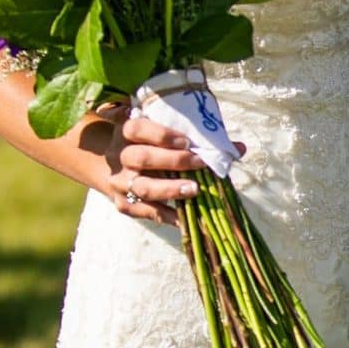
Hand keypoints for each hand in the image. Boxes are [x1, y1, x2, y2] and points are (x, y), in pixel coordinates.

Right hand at [100, 104, 200, 221]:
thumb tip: (239, 148)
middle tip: (199, 163)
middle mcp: (120, 156)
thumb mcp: (159, 133)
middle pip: (141, 158)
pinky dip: (168, 216)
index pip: (137, 129)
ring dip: (170, 189)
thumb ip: (197, 138)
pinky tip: (187, 218)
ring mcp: (120, 182)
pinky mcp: (123, 204)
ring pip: (143, 187)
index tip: (187, 141)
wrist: (109, 167)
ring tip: (195, 190)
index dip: (161, 135)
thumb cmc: (145, 145)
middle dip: (173, 161)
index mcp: (126, 133)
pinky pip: (146, 212)